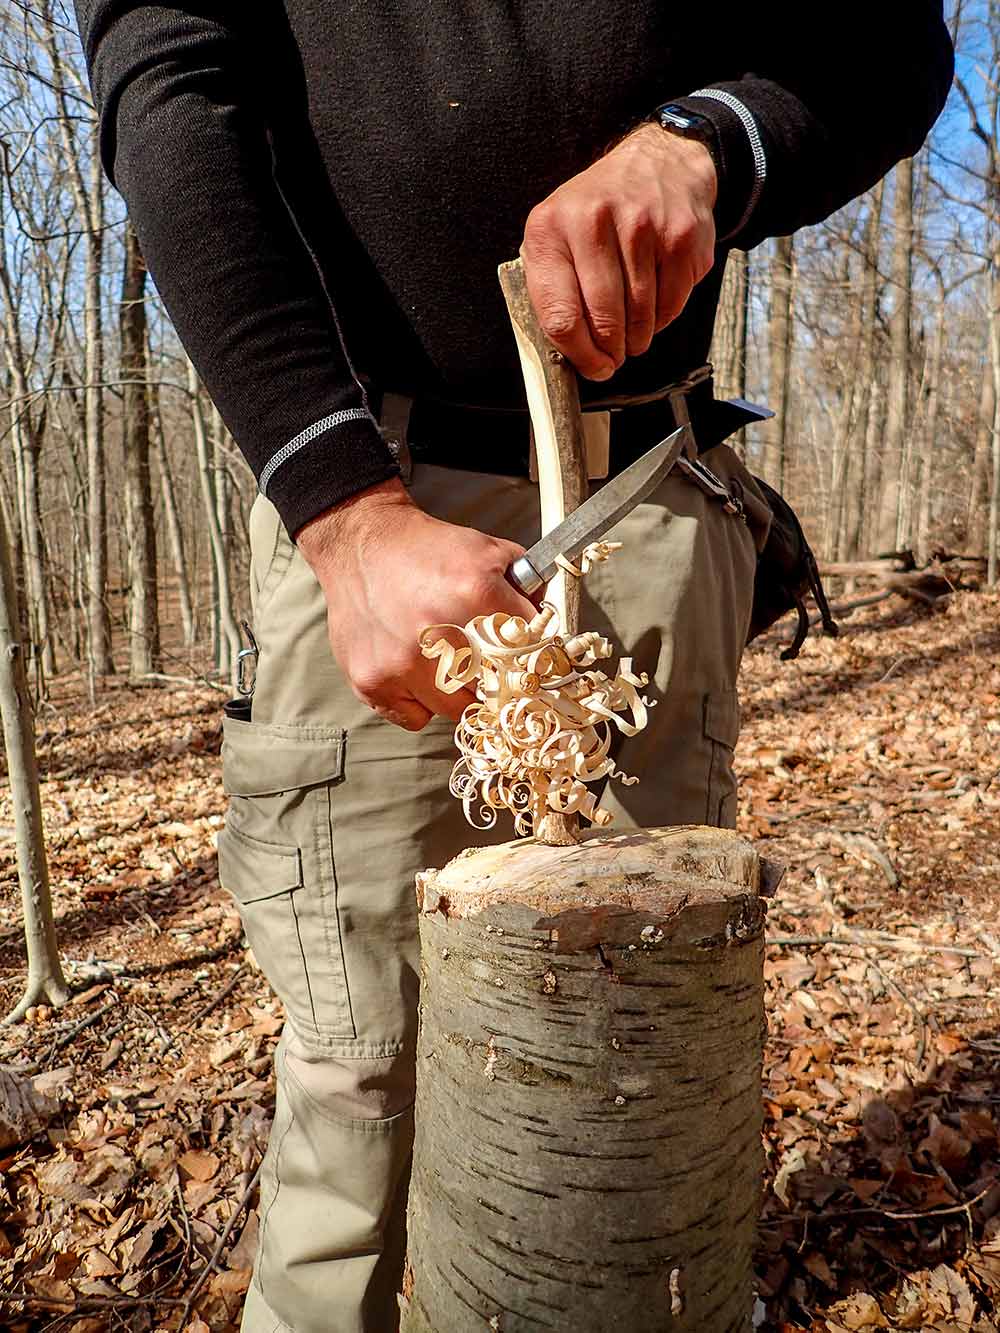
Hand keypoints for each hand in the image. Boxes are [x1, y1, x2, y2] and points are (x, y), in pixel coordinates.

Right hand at [297, 479, 538, 730]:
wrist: (359, 546)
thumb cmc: (427, 550)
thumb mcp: (486, 550)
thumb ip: (526, 587)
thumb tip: (548, 626)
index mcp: (474, 594)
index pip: (529, 650)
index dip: (533, 656)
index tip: (528, 661)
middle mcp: (437, 634)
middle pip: (494, 690)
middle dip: (496, 681)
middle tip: (488, 668)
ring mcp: (401, 664)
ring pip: (455, 710)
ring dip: (457, 693)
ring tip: (445, 662)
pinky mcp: (372, 682)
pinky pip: (416, 718)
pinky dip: (420, 702)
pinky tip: (414, 671)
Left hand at [520, 124, 716, 379]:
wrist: (660, 161)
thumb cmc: (600, 209)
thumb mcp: (558, 234)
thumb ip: (553, 288)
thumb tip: (569, 353)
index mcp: (550, 228)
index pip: (560, 316)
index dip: (578, 355)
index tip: (591, 366)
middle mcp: (593, 221)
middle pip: (604, 321)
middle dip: (611, 352)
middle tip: (614, 358)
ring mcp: (642, 226)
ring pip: (641, 317)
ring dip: (638, 337)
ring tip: (634, 332)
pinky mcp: (681, 236)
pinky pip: (672, 303)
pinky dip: (663, 317)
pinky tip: (654, 304)